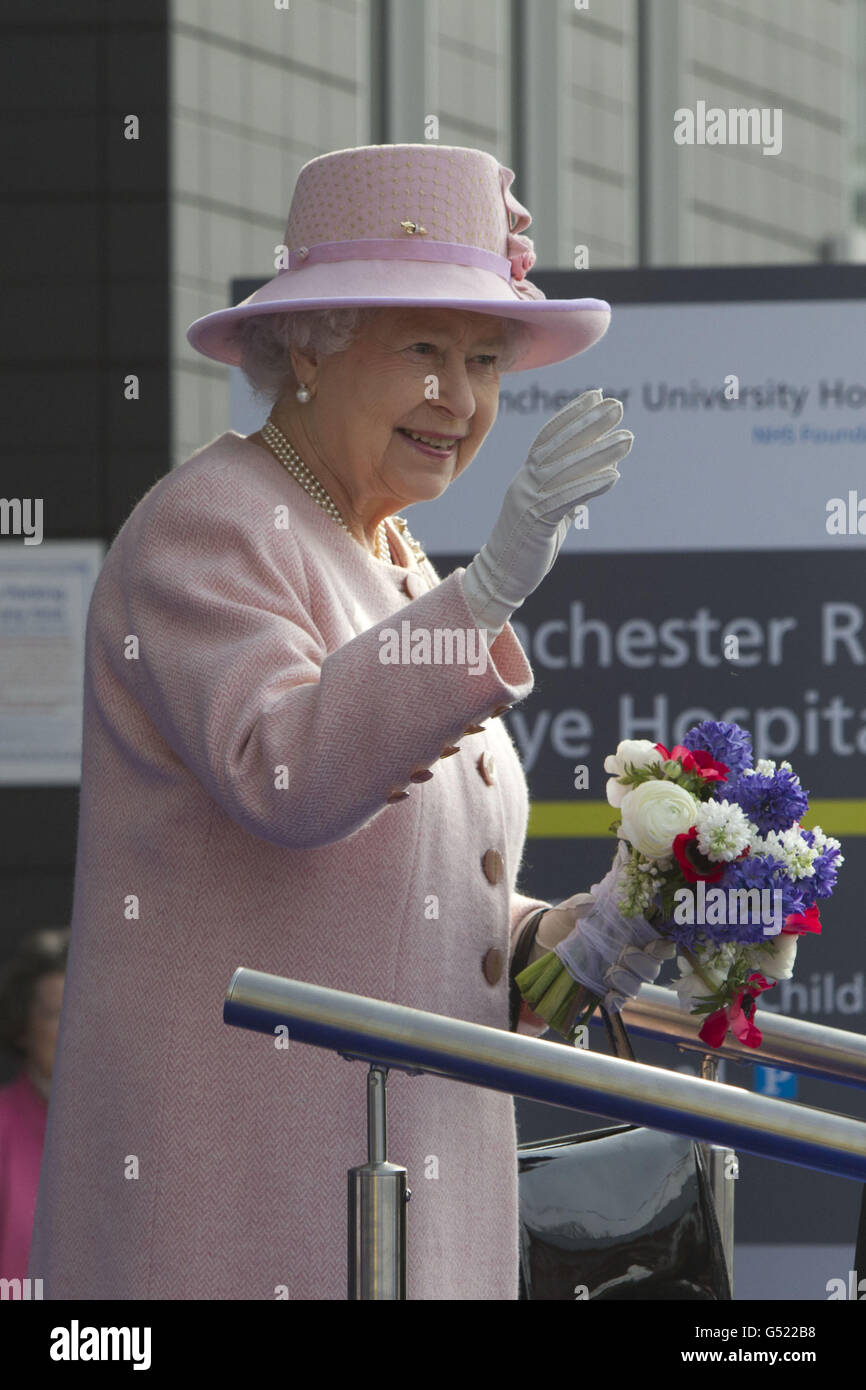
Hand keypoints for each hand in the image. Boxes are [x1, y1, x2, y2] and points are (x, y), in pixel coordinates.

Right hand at [461, 389, 632, 635]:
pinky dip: (590, 486)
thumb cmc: (528, 544)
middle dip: (589, 424)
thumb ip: (571, 487)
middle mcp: (524, 482)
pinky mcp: (535, 523)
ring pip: (565, 469)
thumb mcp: (552, 510)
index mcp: (526, 476)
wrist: (502, 575)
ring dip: (599, 452)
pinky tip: (615, 477)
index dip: (572, 414)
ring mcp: (527, 501)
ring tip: (628, 438)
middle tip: (618, 406)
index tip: (597, 395)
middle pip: (558, 445)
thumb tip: (604, 466)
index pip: (549, 436)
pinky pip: (566, 500)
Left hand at [536, 848, 676, 1009]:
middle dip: (644, 964)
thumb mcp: (572, 908)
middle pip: (652, 967)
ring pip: (637, 985)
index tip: (654, 943)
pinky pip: (618, 1001)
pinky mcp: (602, 991)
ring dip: (628, 982)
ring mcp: (617, 975)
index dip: (663, 946)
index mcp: (631, 932)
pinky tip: (608, 996)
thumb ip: (583, 905)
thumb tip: (590, 906)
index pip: (659, 942)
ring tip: (609, 972)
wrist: (542, 942)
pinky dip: (616, 1001)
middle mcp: (629, 955)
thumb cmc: (565, 920)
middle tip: (625, 953)